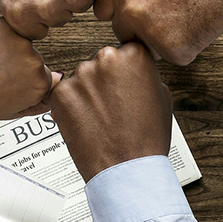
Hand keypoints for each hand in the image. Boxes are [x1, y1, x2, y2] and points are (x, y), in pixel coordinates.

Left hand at [0, 17, 60, 119]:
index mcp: (40, 83)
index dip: (25, 82)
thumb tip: (55, 85)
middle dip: (18, 65)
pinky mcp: (3, 26)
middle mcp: (34, 60)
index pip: (45, 77)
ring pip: (20, 43)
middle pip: (34, 59)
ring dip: (8, 49)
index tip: (12, 85)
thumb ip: (39, 102)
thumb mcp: (11, 111)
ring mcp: (19, 41)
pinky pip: (7, 29)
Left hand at [49, 42, 171, 181]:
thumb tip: (133, 70)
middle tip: (112, 106)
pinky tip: (86, 122)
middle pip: (100, 62)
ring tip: (100, 118)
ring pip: (81, 78)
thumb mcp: (162, 96)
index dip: (124, 71)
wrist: (126, 169)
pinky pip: (64, 94)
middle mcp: (106, 58)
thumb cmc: (146, 137)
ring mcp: (81, 75)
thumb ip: (144, 75)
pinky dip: (71, 107)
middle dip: (103, 80)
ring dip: (86, 93)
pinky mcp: (60, 93)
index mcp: (133, 54)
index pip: (124, 52)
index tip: (124, 84)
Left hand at [93, 0, 222, 65]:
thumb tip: (115, 9)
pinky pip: (171, 56)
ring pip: (146, 48)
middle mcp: (130, 11)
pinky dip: (183, 46)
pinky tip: (192, 26)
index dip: (117, 13)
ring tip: (180, 17)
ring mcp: (150, 33)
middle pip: (122, 33)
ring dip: (159, 40)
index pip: (102, 13)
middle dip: (138, 29)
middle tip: (163, 15)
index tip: (127, 14)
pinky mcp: (172, 50)